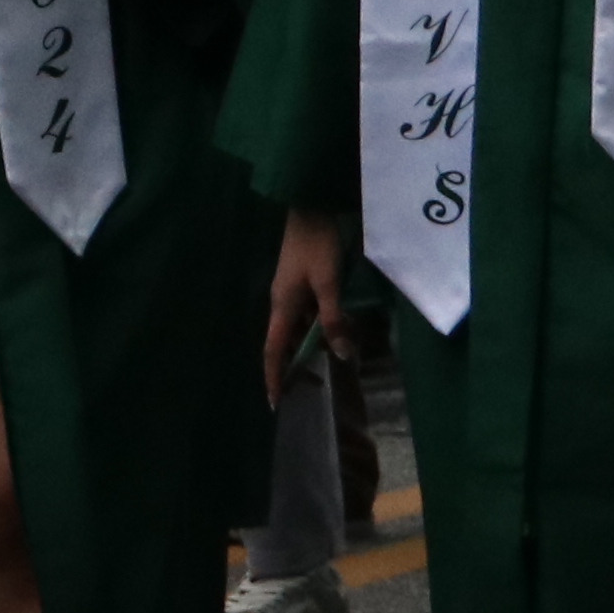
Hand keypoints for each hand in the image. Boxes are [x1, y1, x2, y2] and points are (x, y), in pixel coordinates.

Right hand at [264, 207, 345, 404]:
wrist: (310, 210)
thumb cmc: (316, 247)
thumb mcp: (329, 284)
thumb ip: (334, 319)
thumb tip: (340, 354)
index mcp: (282, 306)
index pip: (273, 350)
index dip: (273, 376)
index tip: (274, 402)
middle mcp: (282, 303)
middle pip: (284, 342)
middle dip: (294, 367)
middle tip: (310, 389)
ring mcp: (291, 293)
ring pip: (299, 329)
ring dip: (310, 347)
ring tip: (329, 362)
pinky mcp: (301, 285)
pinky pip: (307, 316)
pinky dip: (318, 329)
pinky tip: (337, 331)